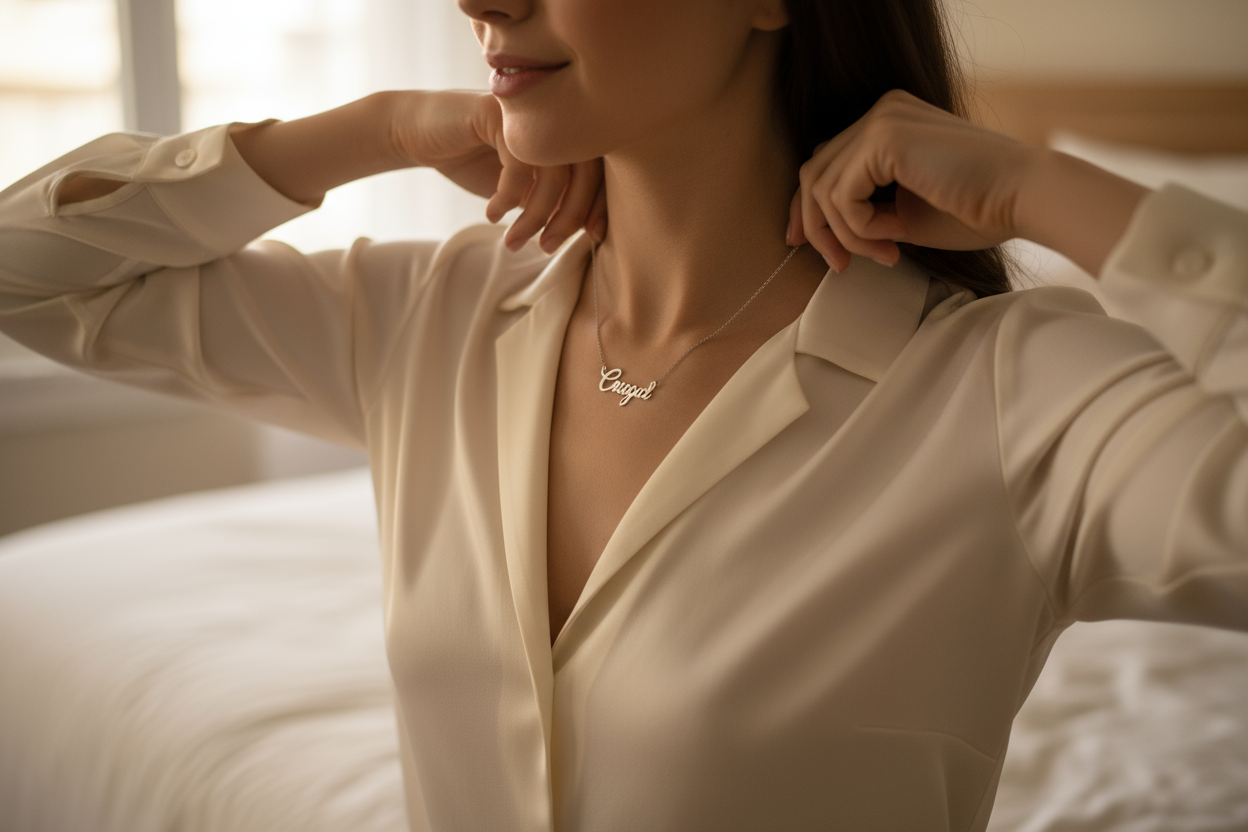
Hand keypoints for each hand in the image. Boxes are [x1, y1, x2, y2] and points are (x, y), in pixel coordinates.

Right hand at [391, 91, 605, 252]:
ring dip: (535, 215)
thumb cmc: (473, 161)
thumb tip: (586, 229)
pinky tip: (492, 214)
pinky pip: (519, 163)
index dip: (600, 205)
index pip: (601, 169)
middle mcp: (553, 114)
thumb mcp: (522, 189)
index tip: (593, 238)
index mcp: (565, 130)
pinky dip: (508, 196)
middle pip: (584, 169)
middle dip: (569, 216)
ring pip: (553, 170)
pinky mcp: (498, 112)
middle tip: (547, 246)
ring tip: (514, 240)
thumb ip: (553, 200)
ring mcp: (527, 109)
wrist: (418, 136)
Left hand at [786, 89, 1147, 275]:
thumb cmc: (976, 211)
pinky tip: (892, 241)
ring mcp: (881, 119)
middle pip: (814, 172)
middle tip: (840, 266)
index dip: (809, 209)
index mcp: (888, 123)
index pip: (827, 163)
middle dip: (817, 226)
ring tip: (884, 255)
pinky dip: (858, 229)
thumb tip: (818, 231)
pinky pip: (841, 195)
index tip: (810, 248)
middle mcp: (880, 112)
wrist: (1024, 197)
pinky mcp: (884, 136)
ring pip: (821, 187)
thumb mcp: (904, 214)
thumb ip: (863, 213)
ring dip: (845, 235)